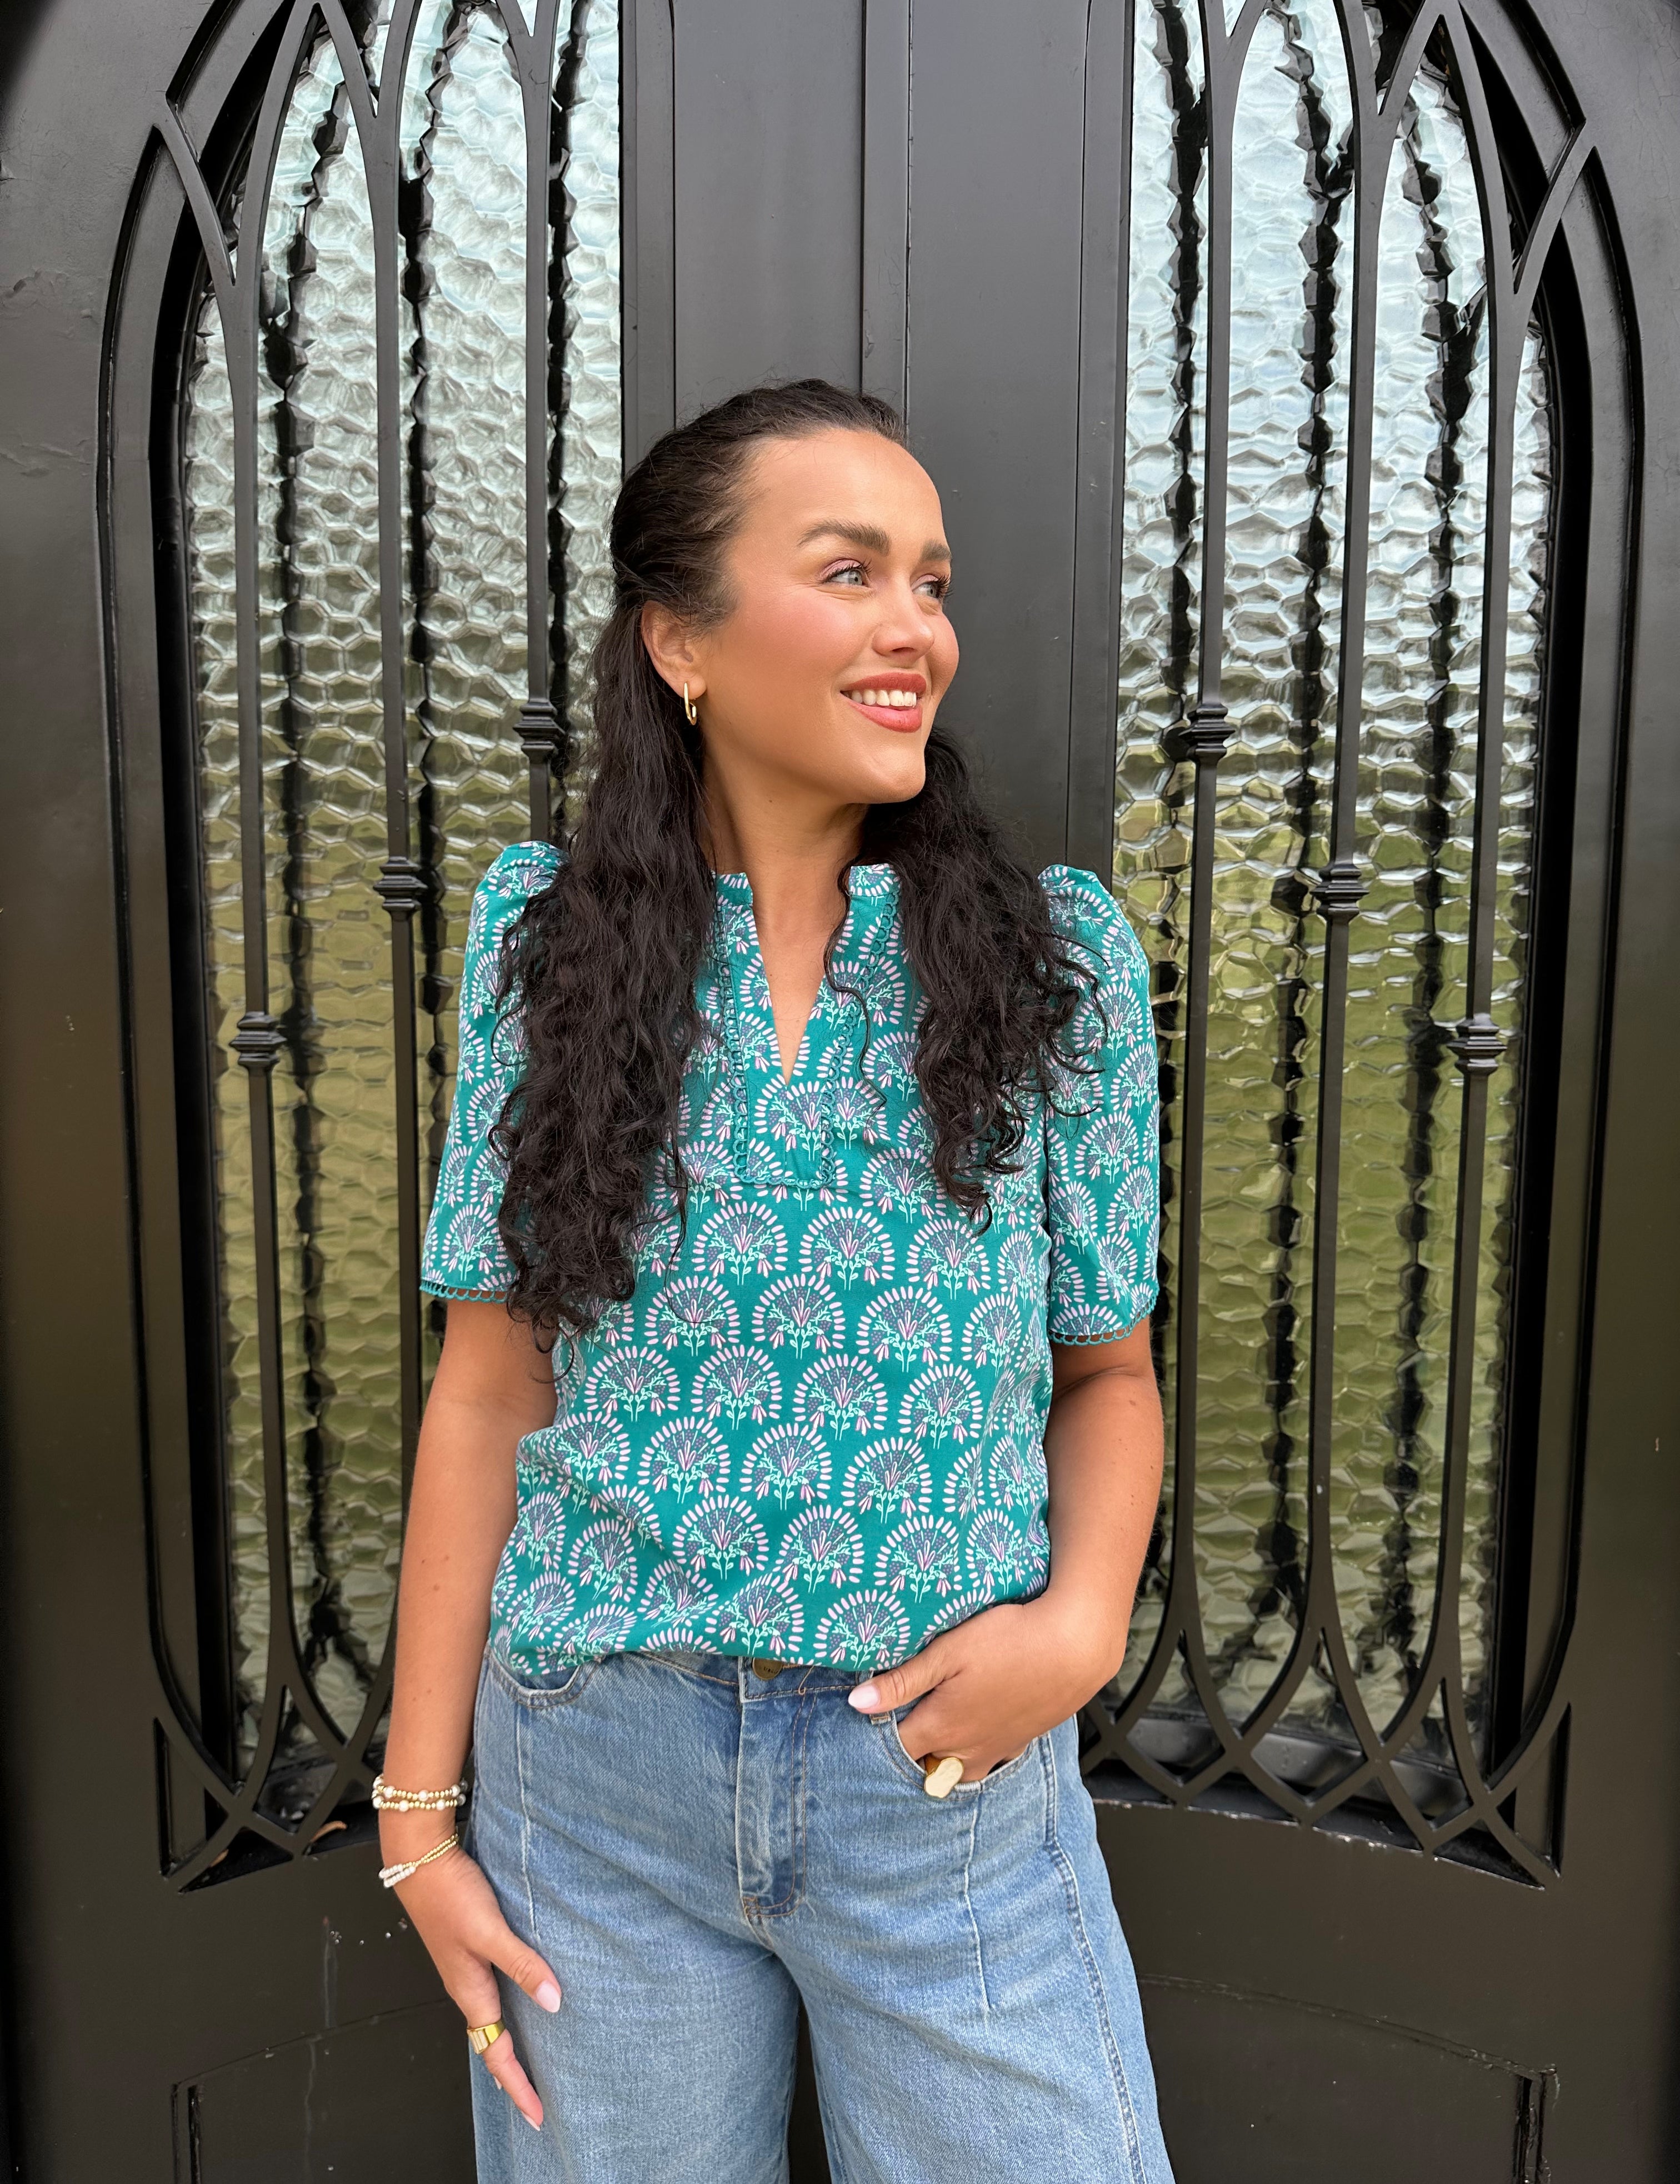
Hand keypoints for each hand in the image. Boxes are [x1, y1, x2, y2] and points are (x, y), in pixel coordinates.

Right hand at [384, 1824, 559, 2129]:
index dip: (518, 2086)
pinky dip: (506, 2010)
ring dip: (509, 2044)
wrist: (418, 1860)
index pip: (497, 2053)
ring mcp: (466, 1969)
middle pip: (492, 2043)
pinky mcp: (469, 1949)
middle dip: (514, 2075)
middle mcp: (467, 1986)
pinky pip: (491, 1993)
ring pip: (490, 2019)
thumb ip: (522, 1963)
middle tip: (539, 2099)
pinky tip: (522, 2000)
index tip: (537, 2115)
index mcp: (470, 1991)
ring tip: (533, 2062)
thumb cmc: (449, 1894)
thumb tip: (554, 2002)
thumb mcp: (490, 1930)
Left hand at [846, 1589, 1127, 1782]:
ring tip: (931, 1735)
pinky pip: (989, 1760)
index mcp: (942, 1727)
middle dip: (907, 1752)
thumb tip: (857, 1703)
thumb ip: (902, 1680)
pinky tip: (974, 1731)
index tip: (866, 1718)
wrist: (1074, 1648)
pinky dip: (974, 1755)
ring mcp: (997, 1748)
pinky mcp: (1021, 1741)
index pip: (895, 1748)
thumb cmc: (1009, 1641)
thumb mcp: (948, 1652)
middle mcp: (968, 1749)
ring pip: (959, 1770)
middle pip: (925, 1765)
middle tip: (896, 1724)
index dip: (876, 1735)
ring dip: (941, 1760)